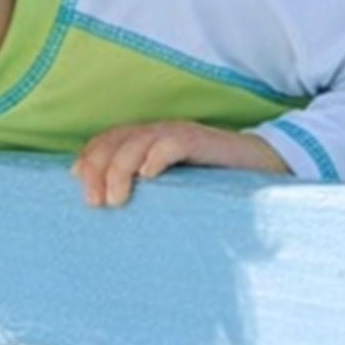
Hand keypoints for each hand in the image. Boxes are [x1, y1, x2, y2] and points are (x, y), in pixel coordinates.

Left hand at [71, 121, 290, 207]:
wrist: (265, 171)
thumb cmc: (214, 188)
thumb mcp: (171, 192)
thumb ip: (144, 193)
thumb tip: (110, 211)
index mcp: (148, 141)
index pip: (108, 140)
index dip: (89, 158)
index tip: (79, 186)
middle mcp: (161, 133)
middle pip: (116, 139)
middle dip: (98, 167)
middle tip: (95, 202)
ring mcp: (183, 135)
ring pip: (139, 140)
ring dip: (121, 167)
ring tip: (115, 199)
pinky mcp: (205, 142)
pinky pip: (176, 142)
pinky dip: (158, 155)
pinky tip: (150, 175)